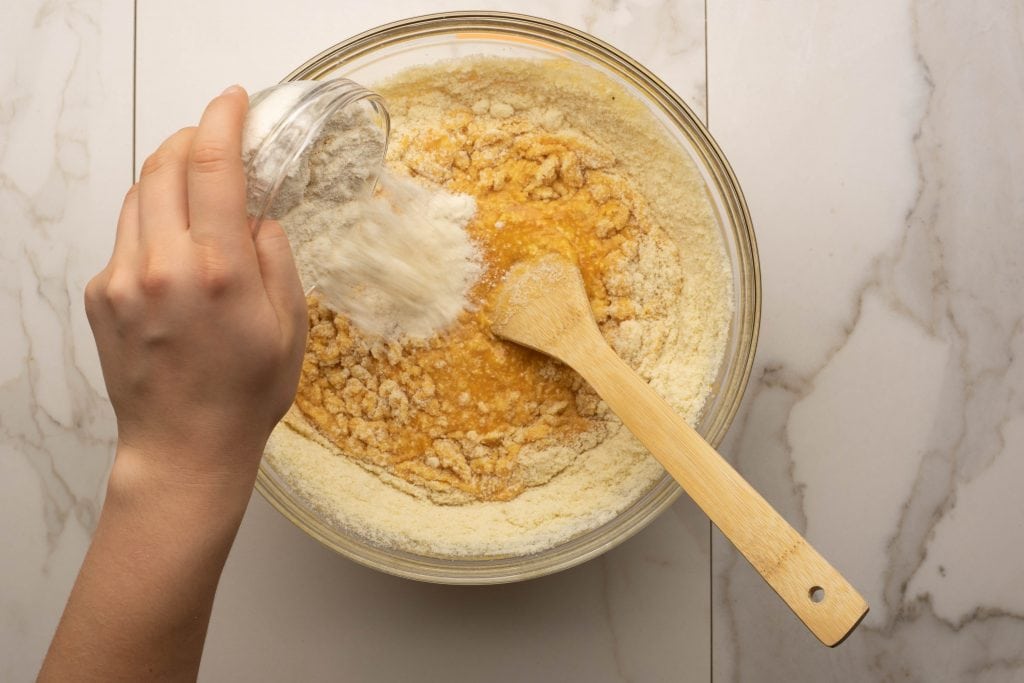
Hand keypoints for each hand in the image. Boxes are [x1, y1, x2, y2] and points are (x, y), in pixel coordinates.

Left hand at [85, 85, 306, 487]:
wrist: (183, 448)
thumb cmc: (245, 395)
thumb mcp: (291, 326)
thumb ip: (275, 257)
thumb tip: (257, 214)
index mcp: (219, 271)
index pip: (214, 166)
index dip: (224, 120)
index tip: (234, 100)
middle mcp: (163, 265)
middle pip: (166, 165)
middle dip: (192, 138)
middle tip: (216, 138)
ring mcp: (122, 279)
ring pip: (139, 195)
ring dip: (169, 178)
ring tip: (197, 196)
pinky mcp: (99, 294)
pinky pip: (125, 235)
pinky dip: (152, 223)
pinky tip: (175, 252)